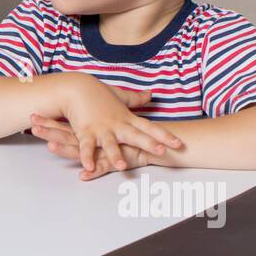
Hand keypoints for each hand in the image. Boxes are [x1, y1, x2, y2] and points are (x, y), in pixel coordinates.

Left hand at [30, 114, 152, 178]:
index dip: (49, 122)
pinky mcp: (114, 161)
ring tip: (51, 147)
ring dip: (66, 149)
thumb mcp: (114, 125)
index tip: (32, 117)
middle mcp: (95, 138)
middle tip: (33, 126)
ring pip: (82, 148)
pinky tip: (84, 175)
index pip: (66, 125)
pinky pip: (102, 167)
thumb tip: (94, 117)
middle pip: (68, 134)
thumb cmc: (132, 133)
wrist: (157, 141)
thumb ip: (102, 121)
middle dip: (50, 131)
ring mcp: (103, 149)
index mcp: (92, 130)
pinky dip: (94, 170)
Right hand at [53, 76, 183, 172]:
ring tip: (122, 167)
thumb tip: (150, 94)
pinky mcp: (85, 131)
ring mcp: (101, 128)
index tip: (179, 143)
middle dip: (149, 144)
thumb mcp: (119, 95)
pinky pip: (86, 146)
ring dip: (115, 155)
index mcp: (126, 118)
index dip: (164, 136)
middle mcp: (116, 124)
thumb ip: (136, 98)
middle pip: (135, 135)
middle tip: (162, 151)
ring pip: (110, 144)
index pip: (149, 127)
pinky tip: (88, 167)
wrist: (76, 88)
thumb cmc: (97, 92)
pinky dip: (86, 156)